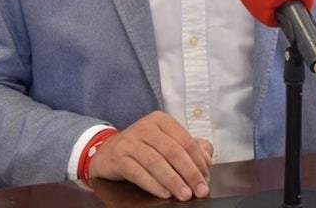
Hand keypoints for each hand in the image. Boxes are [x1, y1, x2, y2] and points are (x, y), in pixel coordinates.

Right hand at [88, 111, 213, 200]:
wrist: (108, 151)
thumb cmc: (144, 147)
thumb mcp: (166, 142)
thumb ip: (190, 147)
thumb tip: (207, 158)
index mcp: (161, 120)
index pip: (186, 141)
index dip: (198, 162)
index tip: (206, 179)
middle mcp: (145, 127)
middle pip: (173, 151)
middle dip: (189, 173)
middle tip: (200, 191)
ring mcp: (130, 141)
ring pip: (156, 162)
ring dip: (173, 181)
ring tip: (184, 195)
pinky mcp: (118, 157)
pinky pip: (138, 172)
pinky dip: (153, 184)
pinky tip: (165, 193)